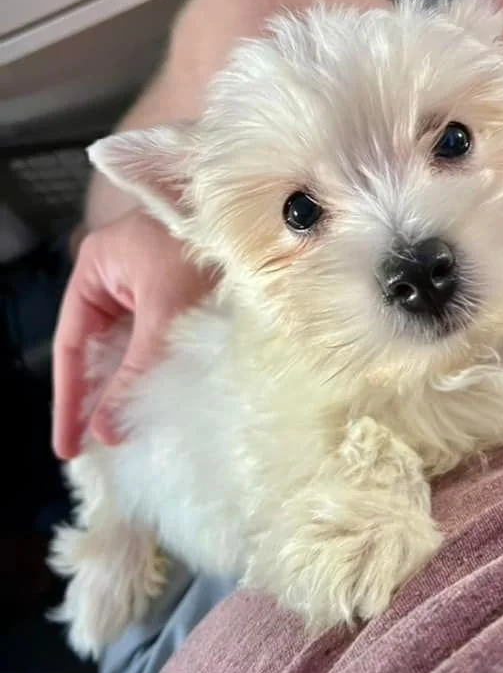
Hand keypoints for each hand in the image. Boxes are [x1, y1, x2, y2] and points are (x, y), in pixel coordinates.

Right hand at [52, 211, 215, 459]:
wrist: (265, 222)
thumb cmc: (208, 250)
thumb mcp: (165, 315)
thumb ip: (135, 372)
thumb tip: (107, 430)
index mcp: (98, 267)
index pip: (71, 343)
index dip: (68, 397)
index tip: (67, 444)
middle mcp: (119, 275)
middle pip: (97, 348)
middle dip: (97, 397)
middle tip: (93, 449)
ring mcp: (152, 285)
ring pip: (130, 347)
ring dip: (129, 386)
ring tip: (125, 436)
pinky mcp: (183, 295)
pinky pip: (159, 340)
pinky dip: (157, 369)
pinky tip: (159, 402)